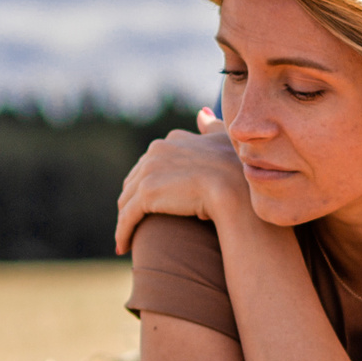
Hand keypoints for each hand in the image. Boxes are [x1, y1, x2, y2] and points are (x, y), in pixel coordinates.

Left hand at [113, 108, 249, 253]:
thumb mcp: (224, 143)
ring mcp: (150, 171)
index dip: (148, 184)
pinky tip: (122, 247)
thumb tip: (201, 113)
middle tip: (133, 225)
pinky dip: (123, 233)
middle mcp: (157, 150)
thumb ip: (211, 128)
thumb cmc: (239, 171)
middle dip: (131, 203)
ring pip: (128, 200)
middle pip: (135, 181)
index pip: (150, 164)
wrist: (237, 190)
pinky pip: (128, 217)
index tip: (150, 202)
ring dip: (125, 221)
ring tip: (126, 239)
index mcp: (173, 140)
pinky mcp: (147, 194)